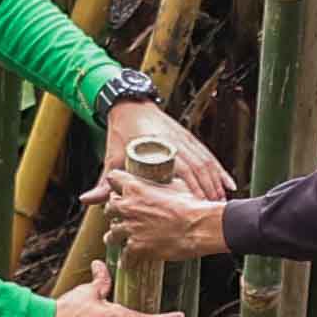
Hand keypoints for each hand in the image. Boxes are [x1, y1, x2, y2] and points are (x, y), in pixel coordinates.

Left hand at [100, 165, 232, 268]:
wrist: (199, 227)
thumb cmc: (191, 205)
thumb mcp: (174, 185)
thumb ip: (160, 184)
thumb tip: (162, 183)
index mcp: (135, 187)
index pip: (112, 178)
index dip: (115, 184)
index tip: (118, 189)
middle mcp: (128, 207)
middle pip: (108, 208)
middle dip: (115, 213)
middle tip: (121, 217)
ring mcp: (130, 228)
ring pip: (111, 234)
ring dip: (116, 237)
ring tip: (119, 240)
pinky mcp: (136, 248)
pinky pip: (124, 257)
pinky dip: (127, 260)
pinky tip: (129, 262)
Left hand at [104, 94, 230, 204]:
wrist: (130, 105)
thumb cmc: (122, 133)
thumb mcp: (113, 157)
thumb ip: (105, 182)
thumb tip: (88, 201)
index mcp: (157, 148)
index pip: (178, 171)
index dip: (190, 190)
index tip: (196, 208)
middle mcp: (174, 143)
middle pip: (196, 170)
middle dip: (206, 190)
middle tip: (213, 211)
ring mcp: (184, 140)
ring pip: (206, 164)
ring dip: (215, 184)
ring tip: (222, 203)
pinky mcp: (190, 138)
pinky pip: (208, 156)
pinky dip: (219, 171)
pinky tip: (228, 184)